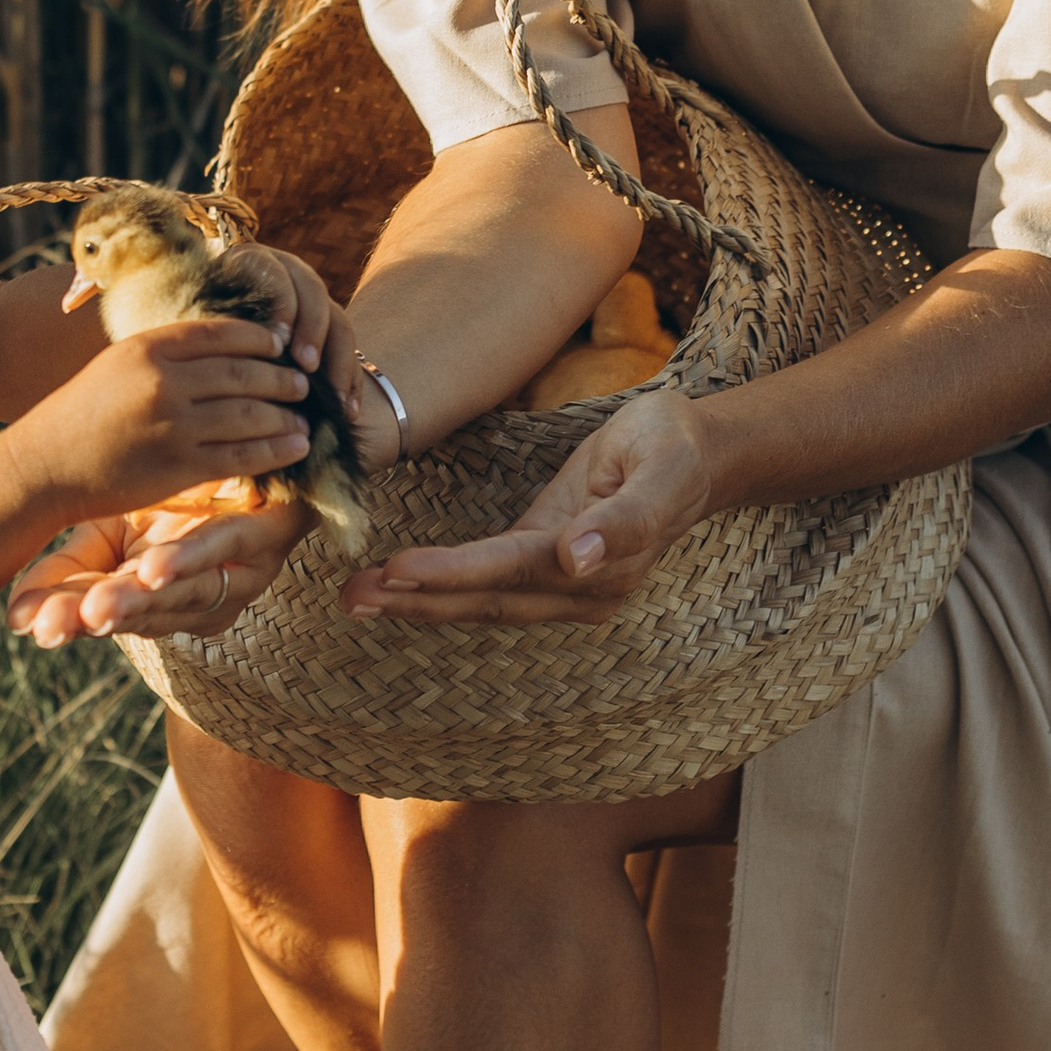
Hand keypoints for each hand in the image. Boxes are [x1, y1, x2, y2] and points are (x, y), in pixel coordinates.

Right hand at [6, 320, 308, 527]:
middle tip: (303, 384)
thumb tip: (220, 352)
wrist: (44, 465)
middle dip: (281, 378)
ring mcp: (173, 424)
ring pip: (249, 414)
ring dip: (285, 417)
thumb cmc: (80, 415)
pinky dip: (274, 451)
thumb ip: (164, 355)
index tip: (281, 344)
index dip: (260, 337)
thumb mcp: (117, 366)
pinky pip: (241, 455)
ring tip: (304, 420)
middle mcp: (163, 380)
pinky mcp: (179, 466)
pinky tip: (294, 449)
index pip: (221, 333)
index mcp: (147, 347)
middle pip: (243, 372)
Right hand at [8, 484, 310, 646]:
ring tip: (98, 605)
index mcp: (150, 602)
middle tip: (52, 626)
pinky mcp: (268, 543)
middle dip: (94, 619)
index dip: (63, 620)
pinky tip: (152, 566)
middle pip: (139, 613)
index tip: (25, 628)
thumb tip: (12, 620)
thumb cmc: (171, 498)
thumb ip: (66, 574)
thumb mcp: (107, 534)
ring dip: (137, 599)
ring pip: (180, 593)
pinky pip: (223, 553)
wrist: (253, 450)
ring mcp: (234, 579)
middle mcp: (194, 602)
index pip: (100, 615)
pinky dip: (187, 561)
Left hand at [204, 241, 358, 415]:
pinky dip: (350, 379)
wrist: (208, 330)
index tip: (279, 339)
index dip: (280, 303)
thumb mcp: (193, 324)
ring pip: (337, 320)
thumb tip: (223, 353)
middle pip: (312, 291)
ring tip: (334, 399)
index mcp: (250, 262)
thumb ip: (209, 331)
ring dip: (339, 361)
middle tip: (307, 367)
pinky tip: (348, 409)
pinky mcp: (328, 326)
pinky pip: (347, 349)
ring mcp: (311, 299)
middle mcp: (288, 272)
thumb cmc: (189, 329)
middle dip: (313, 331)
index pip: (273, 271)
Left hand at [338, 390, 714, 622]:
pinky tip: (397, 586)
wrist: (696, 456)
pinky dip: (439, 589)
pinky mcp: (546, 567)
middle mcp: (582, 589)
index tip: (401, 568)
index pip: (515, 570)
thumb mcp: (662, 467)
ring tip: (355, 596)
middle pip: (488, 598)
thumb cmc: (675, 449)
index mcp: (607, 565)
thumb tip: (578, 557)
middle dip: (418, 598)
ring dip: (417, 601)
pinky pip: (487, 586)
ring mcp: (564, 586)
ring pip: (481, 602)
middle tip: (353, 595)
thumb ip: (627, 518)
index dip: (456, 572)